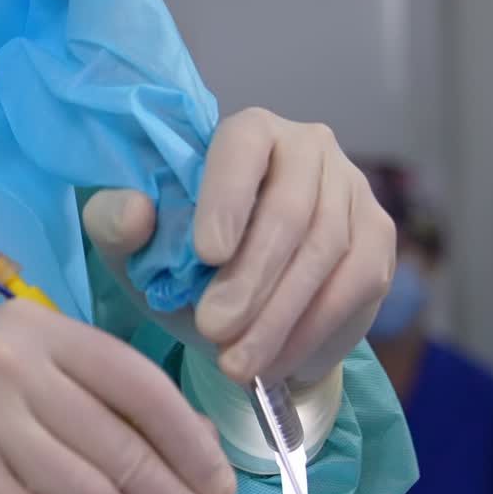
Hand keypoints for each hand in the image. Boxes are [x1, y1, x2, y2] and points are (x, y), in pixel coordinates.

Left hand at [84, 108, 395, 384]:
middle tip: (213, 330)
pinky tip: (277, 363)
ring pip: (327, 253)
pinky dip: (315, 331)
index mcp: (247, 129)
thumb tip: (136, 211)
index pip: (243, 146)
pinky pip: (356, 286)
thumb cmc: (178, 256)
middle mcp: (307, 146)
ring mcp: (350, 189)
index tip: (206, 255)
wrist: (236, 302)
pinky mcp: (377, 239)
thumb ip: (115, 222)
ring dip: (280, 316)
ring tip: (236, 362)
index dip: (228, 197)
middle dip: (251, 279)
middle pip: (290, 210)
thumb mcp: (132, 243)